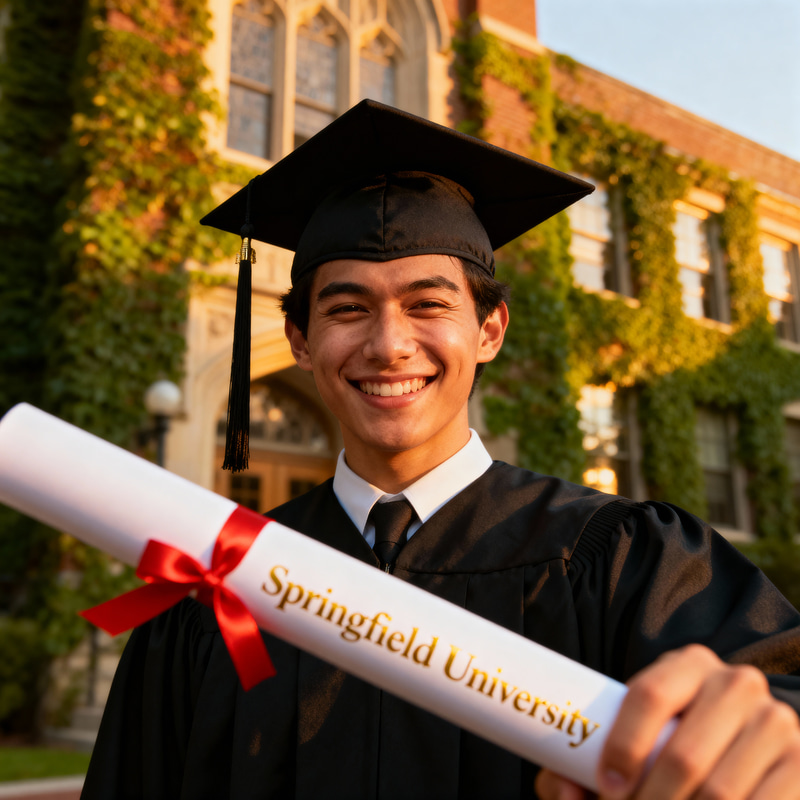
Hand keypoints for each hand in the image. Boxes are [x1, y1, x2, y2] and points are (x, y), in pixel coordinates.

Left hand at [535, 644, 799, 798]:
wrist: (740, 748)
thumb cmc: (667, 744)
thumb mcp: (631, 739)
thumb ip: (581, 763)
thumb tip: (562, 787)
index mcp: (689, 663)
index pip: (649, 695)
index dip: (623, 744)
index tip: (606, 786)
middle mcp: (737, 684)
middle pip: (684, 756)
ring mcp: (776, 723)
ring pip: (720, 793)